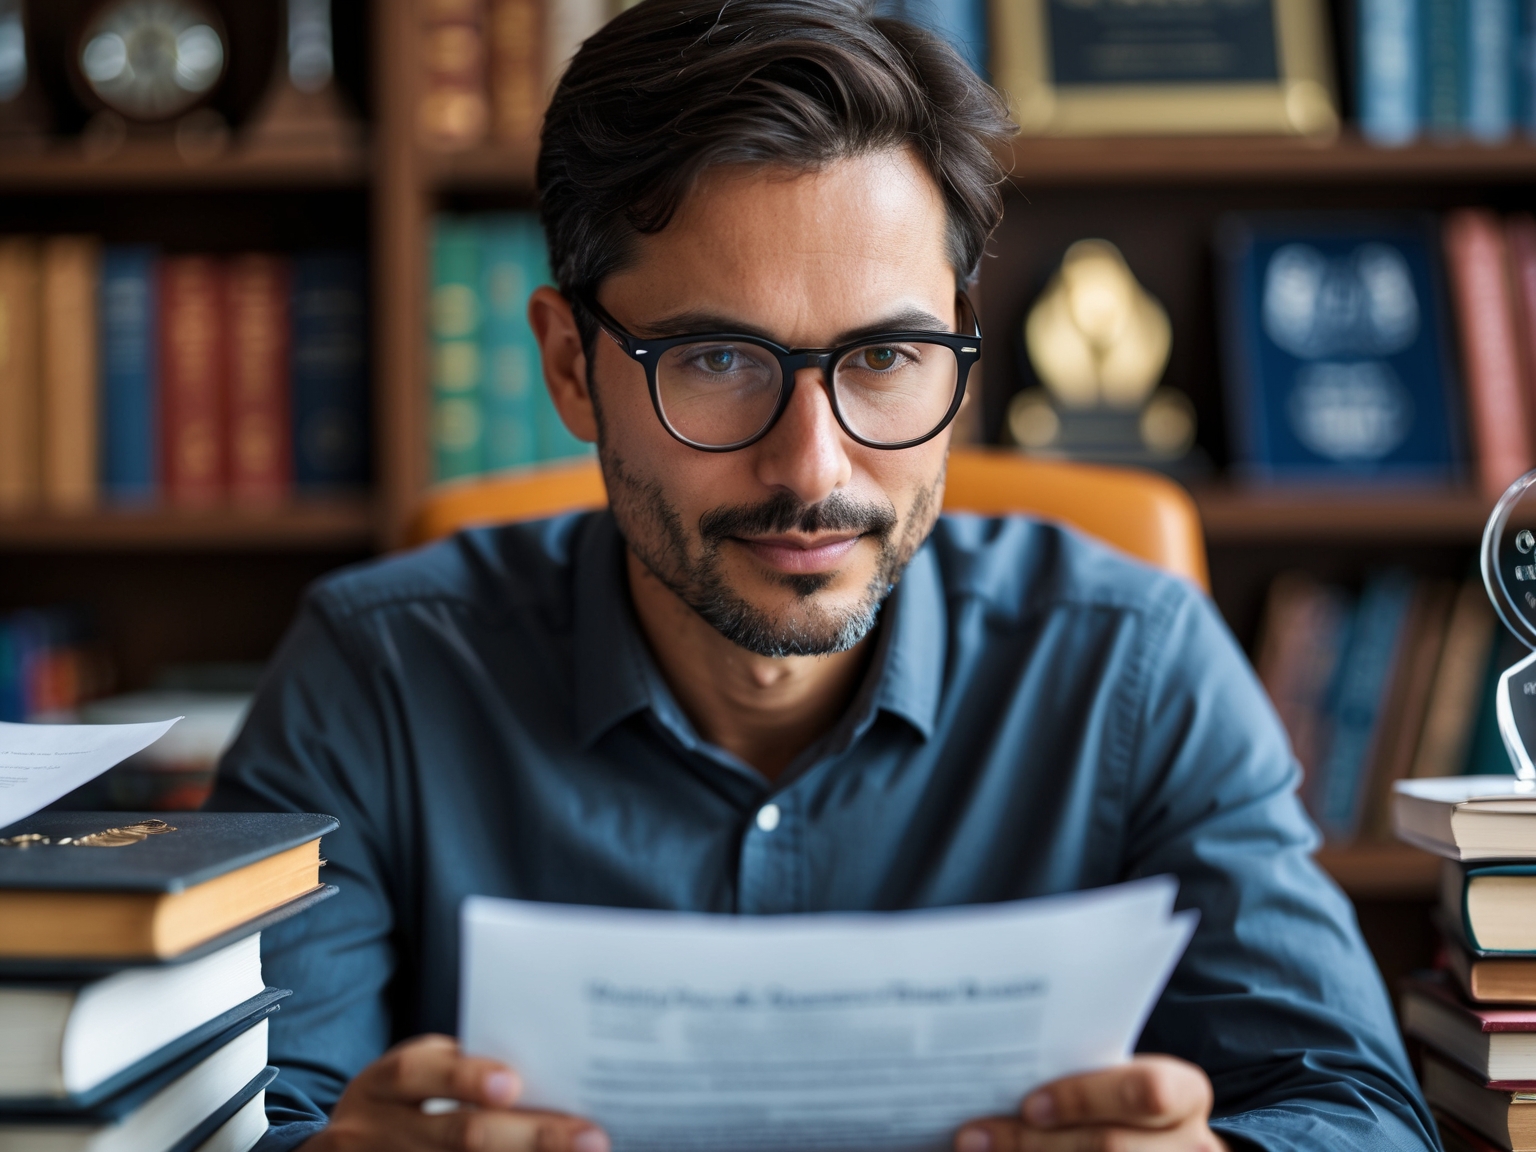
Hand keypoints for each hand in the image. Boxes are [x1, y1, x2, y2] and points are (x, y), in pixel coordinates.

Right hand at [303, 1034, 608, 1151]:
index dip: (464, 1077)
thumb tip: (555, 1077)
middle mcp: (375, 1134)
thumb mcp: (415, 1076)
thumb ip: (463, 1072)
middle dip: (532, 1136)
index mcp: (383, 1085)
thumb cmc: (404, 1102)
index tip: (513, 1086)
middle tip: (592, 1139)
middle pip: (458, 1136)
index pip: (419, 1073)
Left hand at [955, 1055, 1227, 1151]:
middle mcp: (1191, 1146)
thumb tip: (996, 1065)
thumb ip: (1082, 1072)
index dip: (1084, 1099)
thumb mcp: (1124, 1080)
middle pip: (1111, 1148)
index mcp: (1186, 1095)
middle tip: (974, 1136)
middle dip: (1036, 1143)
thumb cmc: (1129, 1102)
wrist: (1173, 1145)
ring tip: (974, 1149)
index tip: (1029, 1104)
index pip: (1147, 1092)